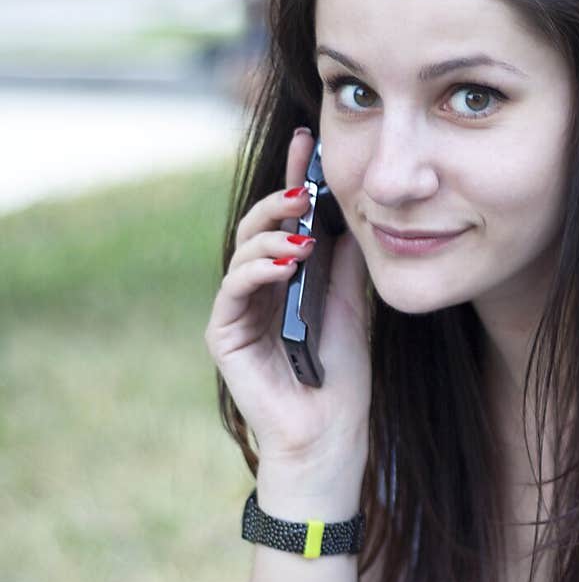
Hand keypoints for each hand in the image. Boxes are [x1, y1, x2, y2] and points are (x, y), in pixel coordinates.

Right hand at [204, 129, 372, 469]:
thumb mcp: (352, 307)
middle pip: (259, 228)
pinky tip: (288, 260)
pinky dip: (258, 268)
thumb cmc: (342, 380)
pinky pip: (234, 288)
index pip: (286, 222)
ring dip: (273, 232)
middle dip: (282, 197)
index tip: (309, 144)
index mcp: (286, 281)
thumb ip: (345, 264)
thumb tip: (352, 211)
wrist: (330, 437)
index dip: (295, 182)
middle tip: (308, 182)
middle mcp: (257, 291)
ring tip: (303, 226)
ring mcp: (237, 312)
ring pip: (244, 251)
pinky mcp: (224, 335)